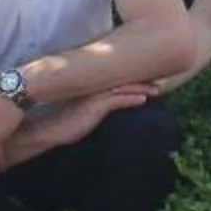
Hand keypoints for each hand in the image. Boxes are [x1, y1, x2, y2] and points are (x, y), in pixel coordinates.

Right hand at [24, 85, 152, 153]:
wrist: (51, 130)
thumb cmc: (66, 123)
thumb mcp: (84, 112)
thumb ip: (96, 107)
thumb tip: (108, 107)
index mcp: (93, 89)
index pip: (117, 82)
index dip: (133, 80)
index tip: (148, 80)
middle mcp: (95, 90)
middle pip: (123, 82)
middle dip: (141, 81)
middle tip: (158, 81)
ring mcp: (95, 97)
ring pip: (122, 89)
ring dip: (141, 89)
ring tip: (157, 89)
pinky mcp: (94, 107)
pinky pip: (117, 100)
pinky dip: (131, 98)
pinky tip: (143, 99)